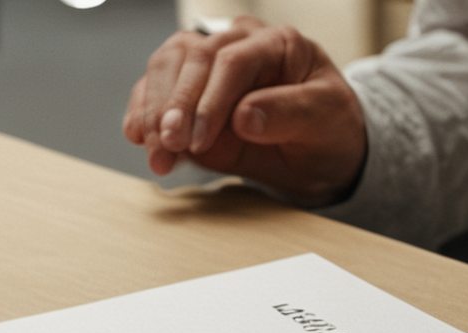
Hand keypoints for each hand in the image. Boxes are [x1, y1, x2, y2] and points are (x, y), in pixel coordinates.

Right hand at [124, 16, 367, 205]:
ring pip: (164, 68)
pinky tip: (140, 140)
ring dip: (153, 111)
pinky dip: (142, 115)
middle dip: (175, 104)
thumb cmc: (327, 130)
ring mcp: (207, 69)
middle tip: (169, 144)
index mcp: (276, 44)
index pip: (233, 60)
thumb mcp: (326, 120)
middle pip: (190, 57)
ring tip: (157, 153)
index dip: (211, 99)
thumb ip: (290, 113)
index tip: (201, 137)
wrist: (319, 154)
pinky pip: (153, 93)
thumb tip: (244, 117)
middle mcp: (236, 45)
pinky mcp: (187, 95)